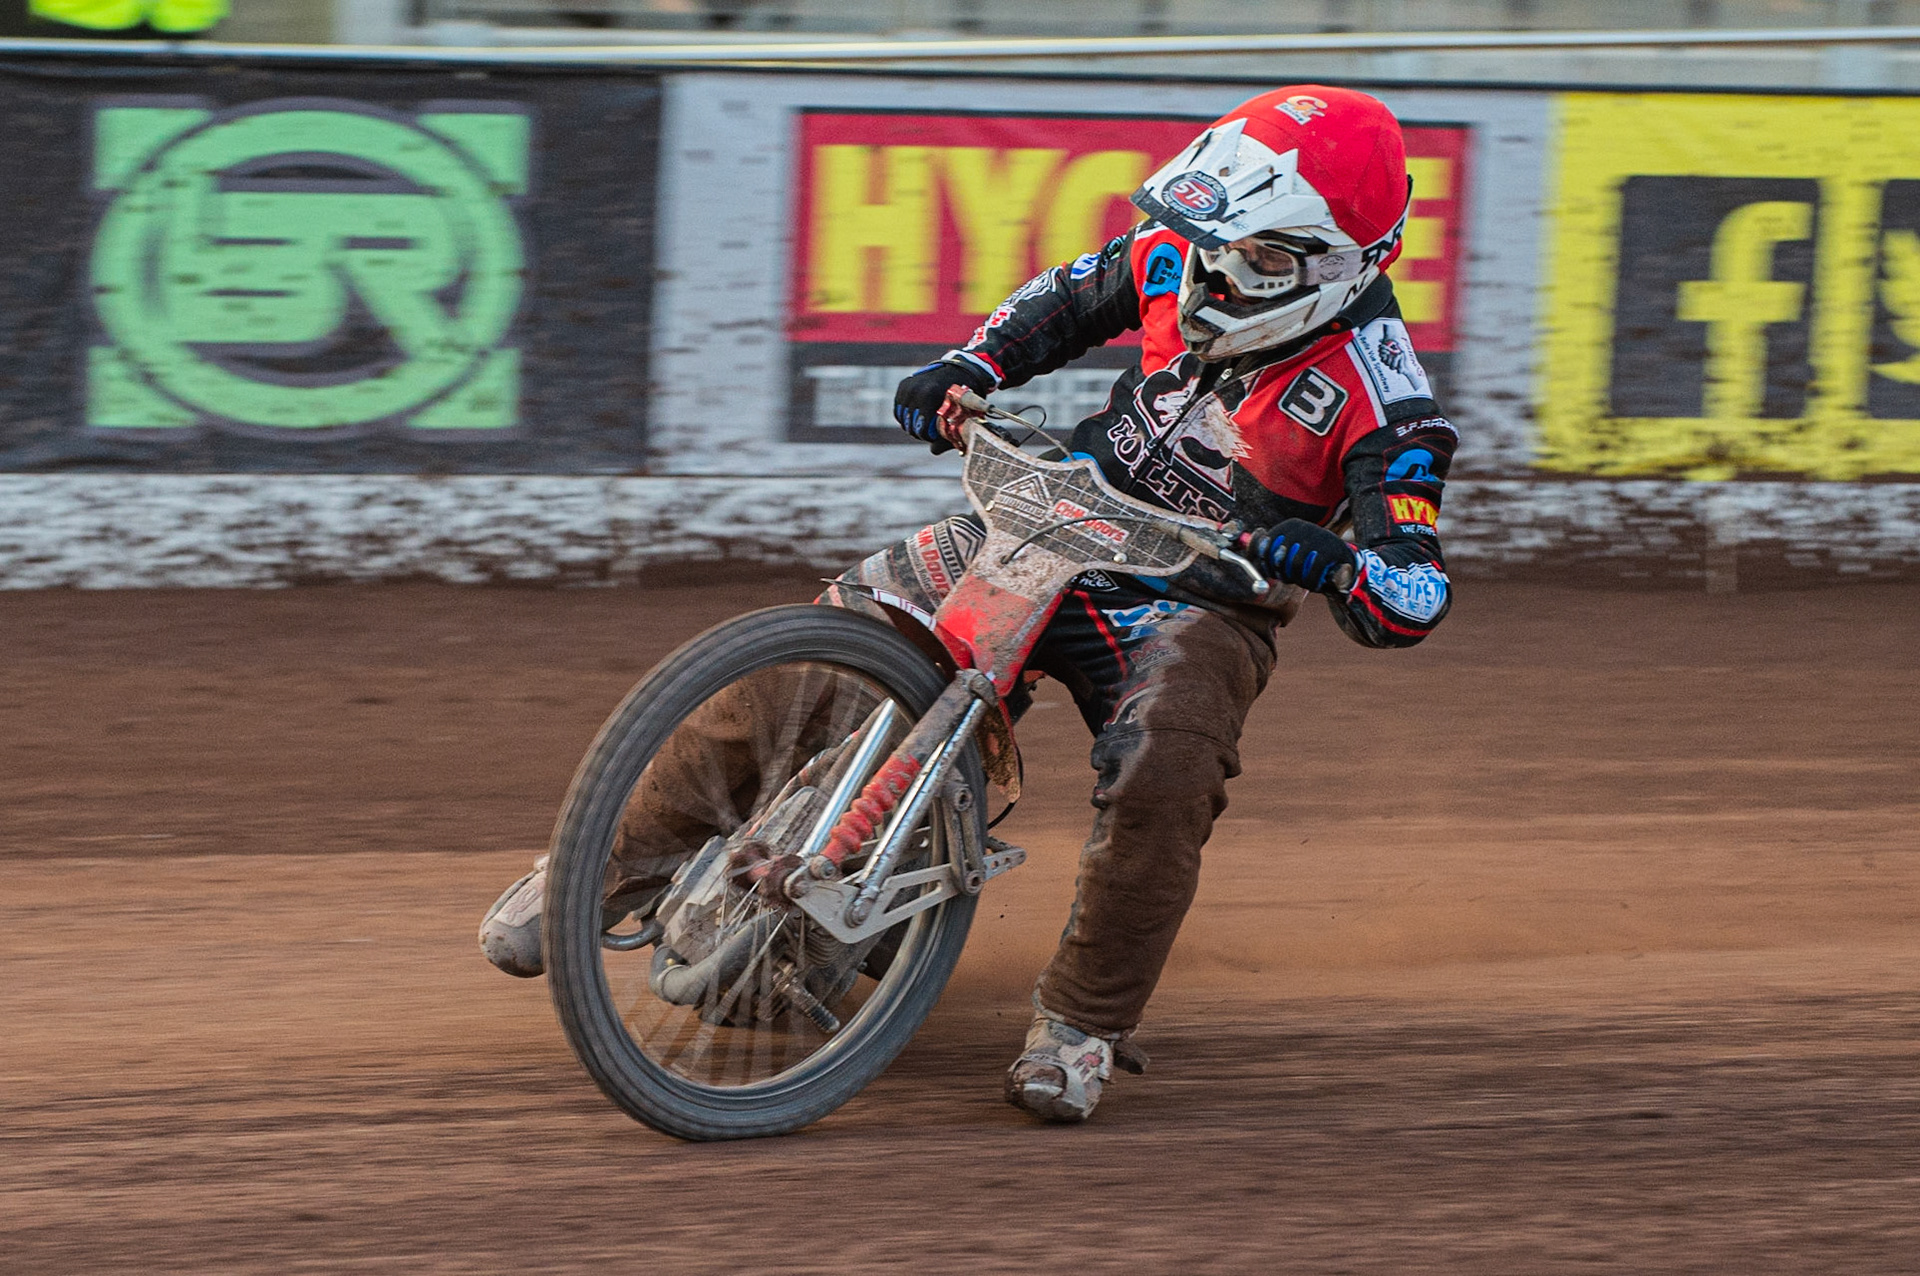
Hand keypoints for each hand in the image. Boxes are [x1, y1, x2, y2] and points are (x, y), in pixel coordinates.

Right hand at [894, 357, 995, 453]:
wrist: (960, 369)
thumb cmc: (963, 394)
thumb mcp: (961, 414)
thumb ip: (949, 435)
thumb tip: (933, 451)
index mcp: (929, 396)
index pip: (920, 429)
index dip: (927, 437)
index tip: (934, 437)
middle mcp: (915, 389)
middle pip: (910, 425)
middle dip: (919, 432)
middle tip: (929, 432)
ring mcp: (908, 386)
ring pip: (902, 418)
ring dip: (911, 424)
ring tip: (923, 425)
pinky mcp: (904, 385)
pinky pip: (899, 408)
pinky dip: (905, 415)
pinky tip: (915, 417)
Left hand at [1241, 519, 1355, 593]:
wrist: (1343, 558)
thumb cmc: (1311, 556)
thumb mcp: (1291, 549)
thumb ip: (1271, 550)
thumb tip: (1249, 551)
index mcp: (1290, 526)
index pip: (1266, 544)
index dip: (1265, 563)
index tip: (1271, 574)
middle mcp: (1302, 527)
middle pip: (1279, 557)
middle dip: (1281, 573)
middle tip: (1289, 579)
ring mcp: (1317, 537)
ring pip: (1295, 565)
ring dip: (1298, 579)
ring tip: (1304, 581)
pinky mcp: (1330, 550)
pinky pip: (1312, 572)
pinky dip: (1311, 583)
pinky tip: (1315, 584)